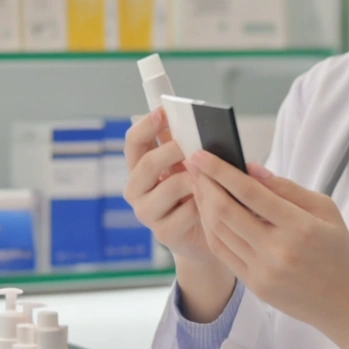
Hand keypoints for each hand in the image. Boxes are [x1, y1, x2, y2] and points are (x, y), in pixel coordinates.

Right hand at [124, 109, 234, 320]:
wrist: (205, 237)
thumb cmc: (197, 193)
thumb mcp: (189, 166)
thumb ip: (184, 146)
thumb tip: (192, 120)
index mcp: (139, 168)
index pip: (133, 142)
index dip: (147, 125)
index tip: (164, 111)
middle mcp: (137, 190)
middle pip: (148, 163)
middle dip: (173, 150)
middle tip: (195, 145)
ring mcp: (147, 212)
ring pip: (171, 186)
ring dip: (195, 178)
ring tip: (211, 175)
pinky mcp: (164, 232)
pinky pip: (188, 210)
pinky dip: (205, 203)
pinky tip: (215, 201)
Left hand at [187, 152, 348, 348]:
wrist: (345, 303)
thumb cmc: (338, 251)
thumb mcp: (326, 210)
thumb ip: (287, 188)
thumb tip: (251, 168)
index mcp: (300, 227)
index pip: (249, 193)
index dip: (220, 171)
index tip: (201, 154)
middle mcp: (277, 251)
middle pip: (226, 211)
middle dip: (204, 185)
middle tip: (192, 165)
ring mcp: (263, 271)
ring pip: (219, 232)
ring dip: (203, 205)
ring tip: (197, 185)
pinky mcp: (254, 286)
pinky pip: (223, 252)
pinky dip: (211, 229)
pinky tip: (208, 212)